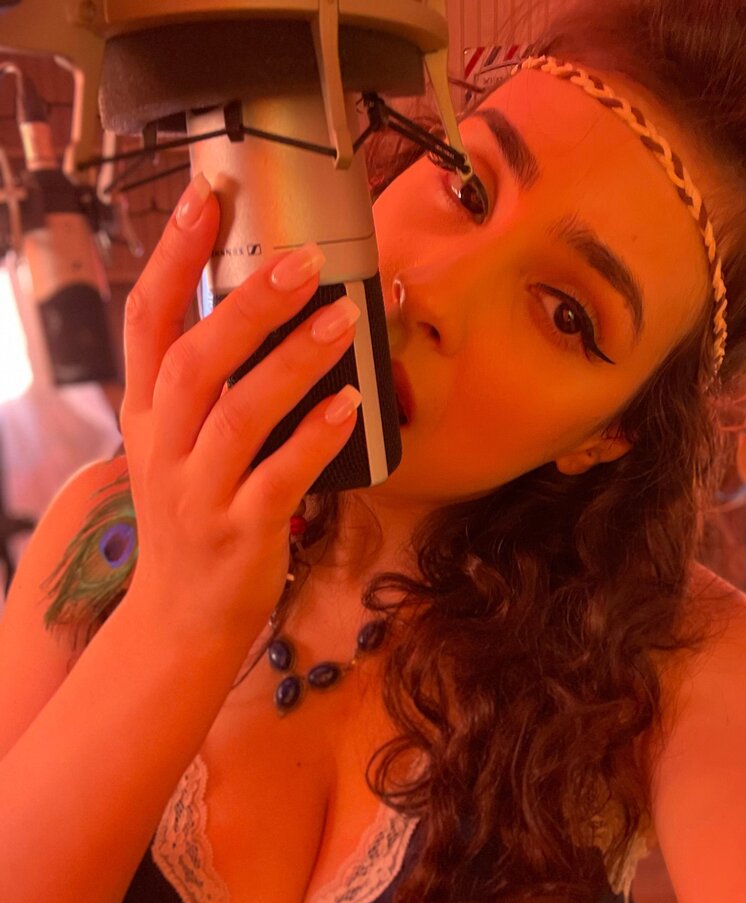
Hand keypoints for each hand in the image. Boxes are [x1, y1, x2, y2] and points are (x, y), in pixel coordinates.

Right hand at [119, 173, 360, 638]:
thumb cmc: (191, 519)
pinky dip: (315, 437)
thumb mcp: (177, 448)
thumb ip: (207, 388)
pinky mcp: (242, 530)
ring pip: (239, 414)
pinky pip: (280, 477)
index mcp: (149, 415)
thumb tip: (269, 315)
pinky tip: (350, 402)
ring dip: (291, 362)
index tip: (207, 196)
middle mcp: (166, 447)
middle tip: (302, 259)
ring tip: (340, 318)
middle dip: (246, 304)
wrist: (180, 615)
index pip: (147, 321)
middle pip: (195, 360)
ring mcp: (200, 492)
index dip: (173, 257)